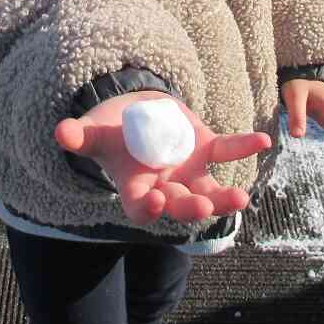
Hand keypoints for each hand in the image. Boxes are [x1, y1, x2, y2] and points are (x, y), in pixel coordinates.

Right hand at [55, 91, 271, 225]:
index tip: (154, 203)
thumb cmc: (110, 130)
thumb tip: (60, 132)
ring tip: (241, 198)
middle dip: (192, 206)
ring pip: (209, 189)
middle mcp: (166, 186)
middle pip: (180, 204)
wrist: (135, 115)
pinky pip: (227, 150)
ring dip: (225, 196)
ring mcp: (189, 171)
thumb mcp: (94, 131)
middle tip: (204, 205)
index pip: (142, 208)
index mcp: (137, 188)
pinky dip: (243, 146)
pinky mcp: (206, 149)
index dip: (148, 208)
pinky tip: (263, 140)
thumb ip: (80, 135)